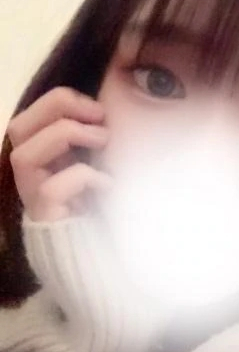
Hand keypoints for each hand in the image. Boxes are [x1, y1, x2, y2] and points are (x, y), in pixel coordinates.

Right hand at [7, 86, 110, 221]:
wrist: (99, 250)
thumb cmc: (99, 203)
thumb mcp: (94, 163)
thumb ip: (90, 139)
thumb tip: (106, 111)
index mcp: (39, 153)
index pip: (32, 114)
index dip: (62, 101)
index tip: (98, 108)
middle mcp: (28, 172)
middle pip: (18, 127)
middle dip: (59, 110)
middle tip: (100, 116)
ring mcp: (31, 195)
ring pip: (25, 156)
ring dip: (67, 135)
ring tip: (104, 140)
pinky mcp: (43, 216)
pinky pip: (52, 189)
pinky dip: (84, 177)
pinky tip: (108, 183)